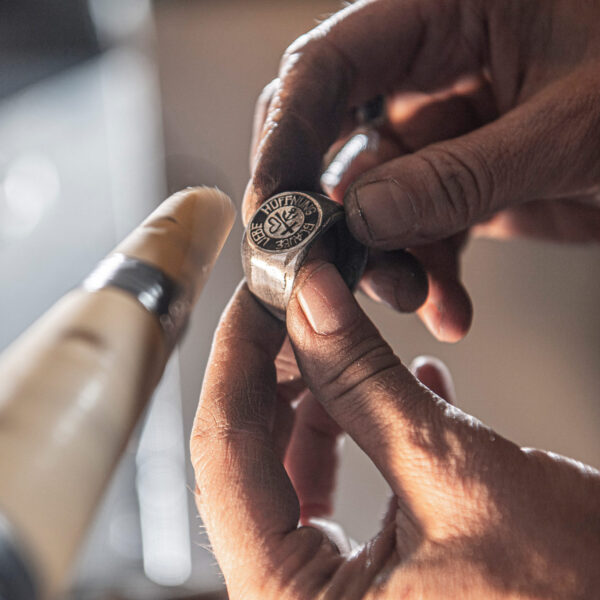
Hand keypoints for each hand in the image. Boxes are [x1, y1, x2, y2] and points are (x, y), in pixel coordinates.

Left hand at [191, 263, 599, 598]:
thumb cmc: (576, 599)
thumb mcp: (456, 473)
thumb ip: (367, 383)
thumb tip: (313, 303)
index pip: (223, 454)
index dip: (236, 358)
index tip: (253, 297)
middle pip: (251, 459)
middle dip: (278, 371)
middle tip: (298, 307)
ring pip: (293, 472)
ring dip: (323, 400)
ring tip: (344, 342)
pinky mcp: (372, 585)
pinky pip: (342, 494)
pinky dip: (366, 436)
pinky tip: (404, 387)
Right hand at [245, 0, 599, 341]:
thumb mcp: (572, 125)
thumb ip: (460, 173)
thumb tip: (360, 217)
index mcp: (444, 13)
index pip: (326, 67)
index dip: (285, 138)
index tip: (271, 212)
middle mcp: (430, 70)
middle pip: (334, 138)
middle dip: (330, 214)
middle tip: (328, 271)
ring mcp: (445, 132)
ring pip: (374, 201)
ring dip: (386, 260)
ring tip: (416, 299)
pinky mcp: (464, 183)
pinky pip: (422, 231)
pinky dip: (429, 275)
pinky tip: (450, 310)